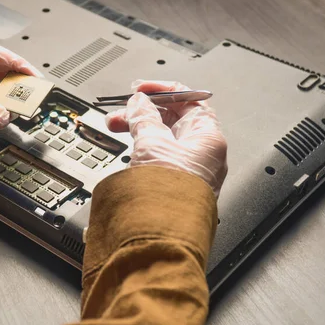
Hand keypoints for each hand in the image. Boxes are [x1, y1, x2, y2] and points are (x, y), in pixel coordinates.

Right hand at [105, 80, 227, 196]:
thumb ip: (143, 117)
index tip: (142, 89)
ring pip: (163, 138)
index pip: (189, 100)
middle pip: (173, 119)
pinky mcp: (176, 184)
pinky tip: (128, 147)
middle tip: (122, 110)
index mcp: (209, 139)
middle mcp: (203, 154)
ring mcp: (190, 170)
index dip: (163, 91)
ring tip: (116, 127)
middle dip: (145, 112)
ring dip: (139, 129)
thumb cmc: (169, 195)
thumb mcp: (152, 143)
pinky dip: (143, 148)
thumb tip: (139, 102)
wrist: (163, 235)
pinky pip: (160, 157)